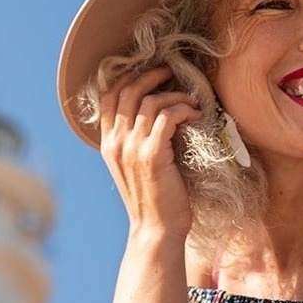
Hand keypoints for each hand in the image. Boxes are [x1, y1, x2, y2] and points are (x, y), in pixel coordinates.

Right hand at [97, 66, 200, 240]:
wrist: (156, 230)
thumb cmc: (153, 199)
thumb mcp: (134, 167)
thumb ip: (135, 141)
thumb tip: (154, 115)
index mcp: (108, 144)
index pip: (108, 98)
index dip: (127, 78)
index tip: (148, 74)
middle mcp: (115, 143)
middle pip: (128, 92)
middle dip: (151, 76)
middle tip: (171, 72)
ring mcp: (132, 149)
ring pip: (150, 102)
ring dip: (174, 96)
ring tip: (191, 102)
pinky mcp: (152, 155)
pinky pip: (167, 117)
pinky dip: (183, 109)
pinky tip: (195, 115)